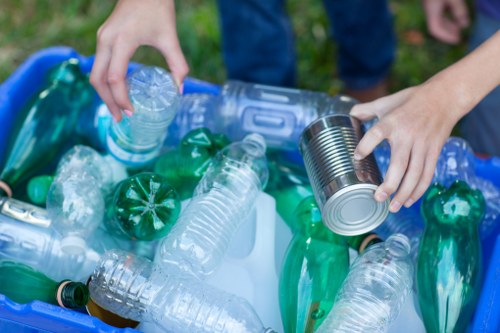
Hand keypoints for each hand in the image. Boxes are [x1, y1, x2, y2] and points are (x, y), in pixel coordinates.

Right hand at [90, 0, 188, 121]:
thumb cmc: (157, 8)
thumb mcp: (169, 37)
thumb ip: (177, 65)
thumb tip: (180, 90)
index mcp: (122, 41)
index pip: (115, 78)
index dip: (122, 98)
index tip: (132, 113)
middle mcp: (106, 40)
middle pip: (98, 79)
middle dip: (108, 101)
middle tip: (120, 119)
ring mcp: (101, 38)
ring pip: (94, 73)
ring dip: (104, 93)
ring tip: (117, 109)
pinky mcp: (102, 37)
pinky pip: (98, 64)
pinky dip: (104, 81)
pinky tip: (117, 91)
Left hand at [350, 82, 460, 212]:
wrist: (445, 97)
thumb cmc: (411, 100)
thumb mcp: (387, 102)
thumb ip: (366, 110)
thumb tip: (348, 115)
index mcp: (392, 121)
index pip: (376, 133)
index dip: (366, 145)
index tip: (356, 157)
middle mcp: (408, 135)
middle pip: (399, 165)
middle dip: (389, 185)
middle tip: (377, 198)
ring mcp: (423, 145)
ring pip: (415, 174)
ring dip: (404, 193)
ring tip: (393, 207)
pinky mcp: (434, 151)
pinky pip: (427, 174)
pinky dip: (419, 190)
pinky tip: (409, 201)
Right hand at [422, 0, 468, 43]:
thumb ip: (459, 11)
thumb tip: (465, 26)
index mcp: (432, 12)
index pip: (435, 29)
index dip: (445, 37)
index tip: (456, 41)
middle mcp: (429, 11)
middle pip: (436, 27)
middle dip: (447, 34)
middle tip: (459, 38)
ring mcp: (430, 7)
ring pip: (437, 21)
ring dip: (447, 26)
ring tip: (459, 29)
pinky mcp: (433, 2)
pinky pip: (439, 14)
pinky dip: (447, 19)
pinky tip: (454, 18)